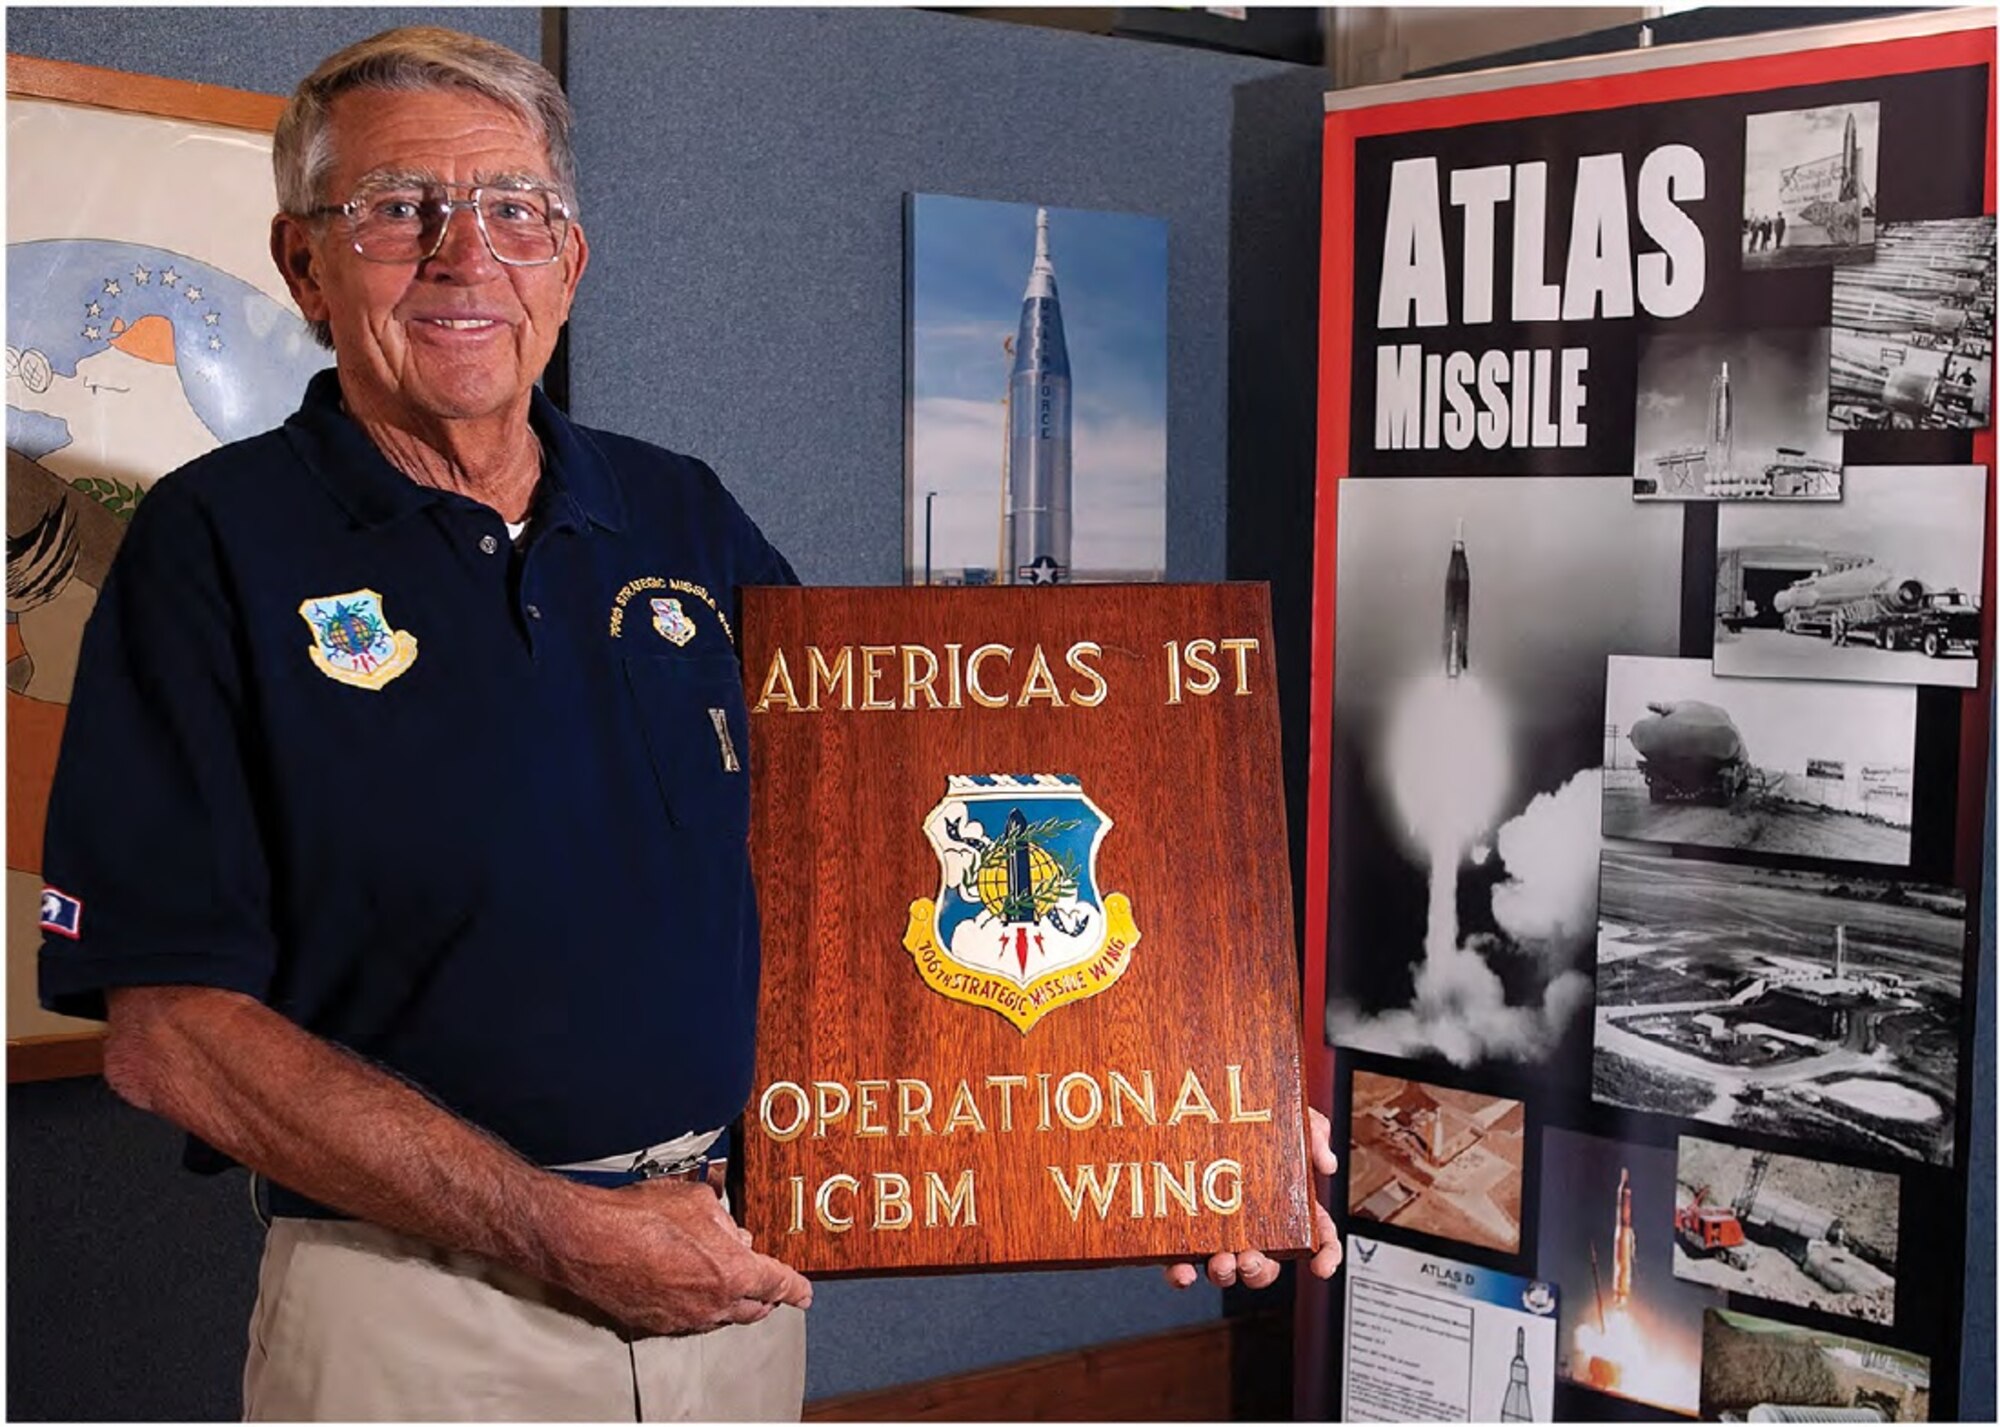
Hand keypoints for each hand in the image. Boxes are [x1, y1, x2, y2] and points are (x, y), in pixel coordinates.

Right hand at [551, 1176, 812, 1334]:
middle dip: (763, 1297)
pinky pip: (687, 1318)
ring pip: (719, 1316)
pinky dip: (695, 1303)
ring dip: (727, 1299)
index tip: (805, 1294)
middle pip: (753, 1309)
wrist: (589, 1242)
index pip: (778, 1284)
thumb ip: (724, 1222)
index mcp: (733, 1273)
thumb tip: (734, 1233)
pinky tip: (684, 1283)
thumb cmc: (641, 1217)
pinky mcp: (656, 1324)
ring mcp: (684, 1319)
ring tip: (719, 1276)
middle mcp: (713, 1303)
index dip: (796, 1289)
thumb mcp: (698, 1201)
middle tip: (766, 1287)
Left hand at [1164, 1106, 1342, 1289]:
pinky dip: (1183, 1275)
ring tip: (1222, 1261)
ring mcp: (1217, 1232)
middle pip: (1266, 1264)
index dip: (1324, 1255)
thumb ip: (1313, 1132)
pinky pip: (1182, 1264)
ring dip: (1225, 1274)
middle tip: (1251, 1258)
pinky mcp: (1182, 1233)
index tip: (1320, 1266)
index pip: (1314, 1238)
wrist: (1190, 1108)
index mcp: (1284, 1206)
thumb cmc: (1244, 1119)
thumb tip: (1327, 1164)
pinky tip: (1184, 1271)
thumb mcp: (1286, 1117)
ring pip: (1226, 1269)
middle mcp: (1252, 1225)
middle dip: (1260, 1270)